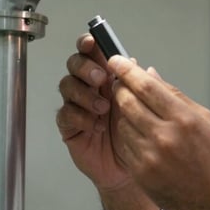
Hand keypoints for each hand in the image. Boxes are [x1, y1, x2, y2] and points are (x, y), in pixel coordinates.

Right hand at [56, 34, 131, 192]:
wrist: (130, 168)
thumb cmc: (136, 133)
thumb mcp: (144, 106)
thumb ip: (139, 83)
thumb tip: (134, 61)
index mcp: (106, 76)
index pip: (92, 53)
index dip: (88, 44)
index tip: (91, 42)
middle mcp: (89, 87)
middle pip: (74, 64)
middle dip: (85, 68)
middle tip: (100, 79)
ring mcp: (77, 105)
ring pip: (67, 86)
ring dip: (85, 93)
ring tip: (104, 108)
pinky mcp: (69, 126)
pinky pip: (66, 114)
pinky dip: (81, 117)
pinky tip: (98, 125)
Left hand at [106, 56, 209, 209]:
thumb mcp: (204, 119)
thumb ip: (174, 94)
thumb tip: (150, 73)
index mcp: (183, 119)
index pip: (146, 86)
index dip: (127, 70)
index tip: (117, 60)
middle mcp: (165, 136)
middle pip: (127, 102)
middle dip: (119, 88)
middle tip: (118, 81)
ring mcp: (150, 157)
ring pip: (122, 123)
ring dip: (122, 111)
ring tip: (131, 108)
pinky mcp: (141, 173)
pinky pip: (124, 144)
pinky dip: (127, 133)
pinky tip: (136, 131)